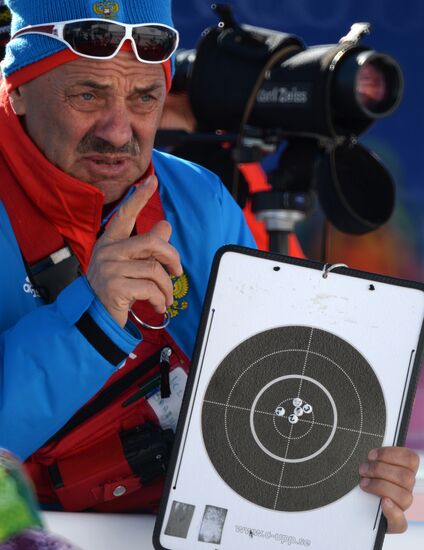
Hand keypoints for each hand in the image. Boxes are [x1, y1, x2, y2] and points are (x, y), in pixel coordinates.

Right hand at [87, 175, 182, 326]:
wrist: (93, 319)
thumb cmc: (112, 290)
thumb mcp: (128, 264)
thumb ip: (146, 247)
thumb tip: (165, 226)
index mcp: (109, 243)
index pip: (126, 215)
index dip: (139, 197)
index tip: (152, 180)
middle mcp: (107, 252)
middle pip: (152, 242)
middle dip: (172, 257)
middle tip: (178, 272)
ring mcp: (110, 270)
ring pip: (154, 269)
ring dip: (167, 287)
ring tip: (166, 297)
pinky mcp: (115, 288)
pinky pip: (150, 289)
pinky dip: (159, 299)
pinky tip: (157, 305)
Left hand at [359, 446, 419, 532]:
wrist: (354, 504)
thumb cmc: (363, 477)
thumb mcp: (368, 464)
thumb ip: (375, 457)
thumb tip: (372, 455)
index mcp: (404, 471)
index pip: (411, 459)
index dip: (390, 454)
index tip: (371, 455)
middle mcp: (406, 488)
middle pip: (406, 477)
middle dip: (379, 470)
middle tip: (362, 470)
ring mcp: (401, 506)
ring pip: (404, 496)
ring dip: (380, 486)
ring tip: (363, 483)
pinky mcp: (394, 523)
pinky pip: (400, 521)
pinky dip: (392, 511)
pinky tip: (382, 503)